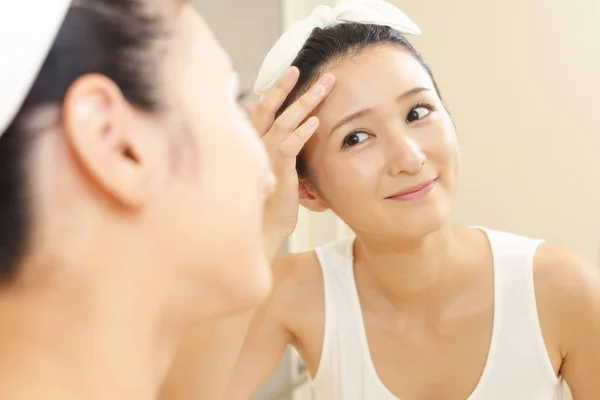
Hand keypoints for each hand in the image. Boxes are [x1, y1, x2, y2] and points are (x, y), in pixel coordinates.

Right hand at [248, 67, 334, 241]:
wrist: (260, 234)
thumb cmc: (265, 204)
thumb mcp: (265, 171)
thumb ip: (266, 144)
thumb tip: (257, 116)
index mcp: (252, 146)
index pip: (261, 111)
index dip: (276, 92)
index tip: (292, 74)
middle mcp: (254, 148)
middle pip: (268, 109)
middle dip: (285, 87)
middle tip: (299, 68)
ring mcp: (264, 159)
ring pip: (282, 122)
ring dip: (305, 102)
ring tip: (324, 87)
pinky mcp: (276, 172)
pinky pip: (289, 147)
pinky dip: (302, 132)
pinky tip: (316, 121)